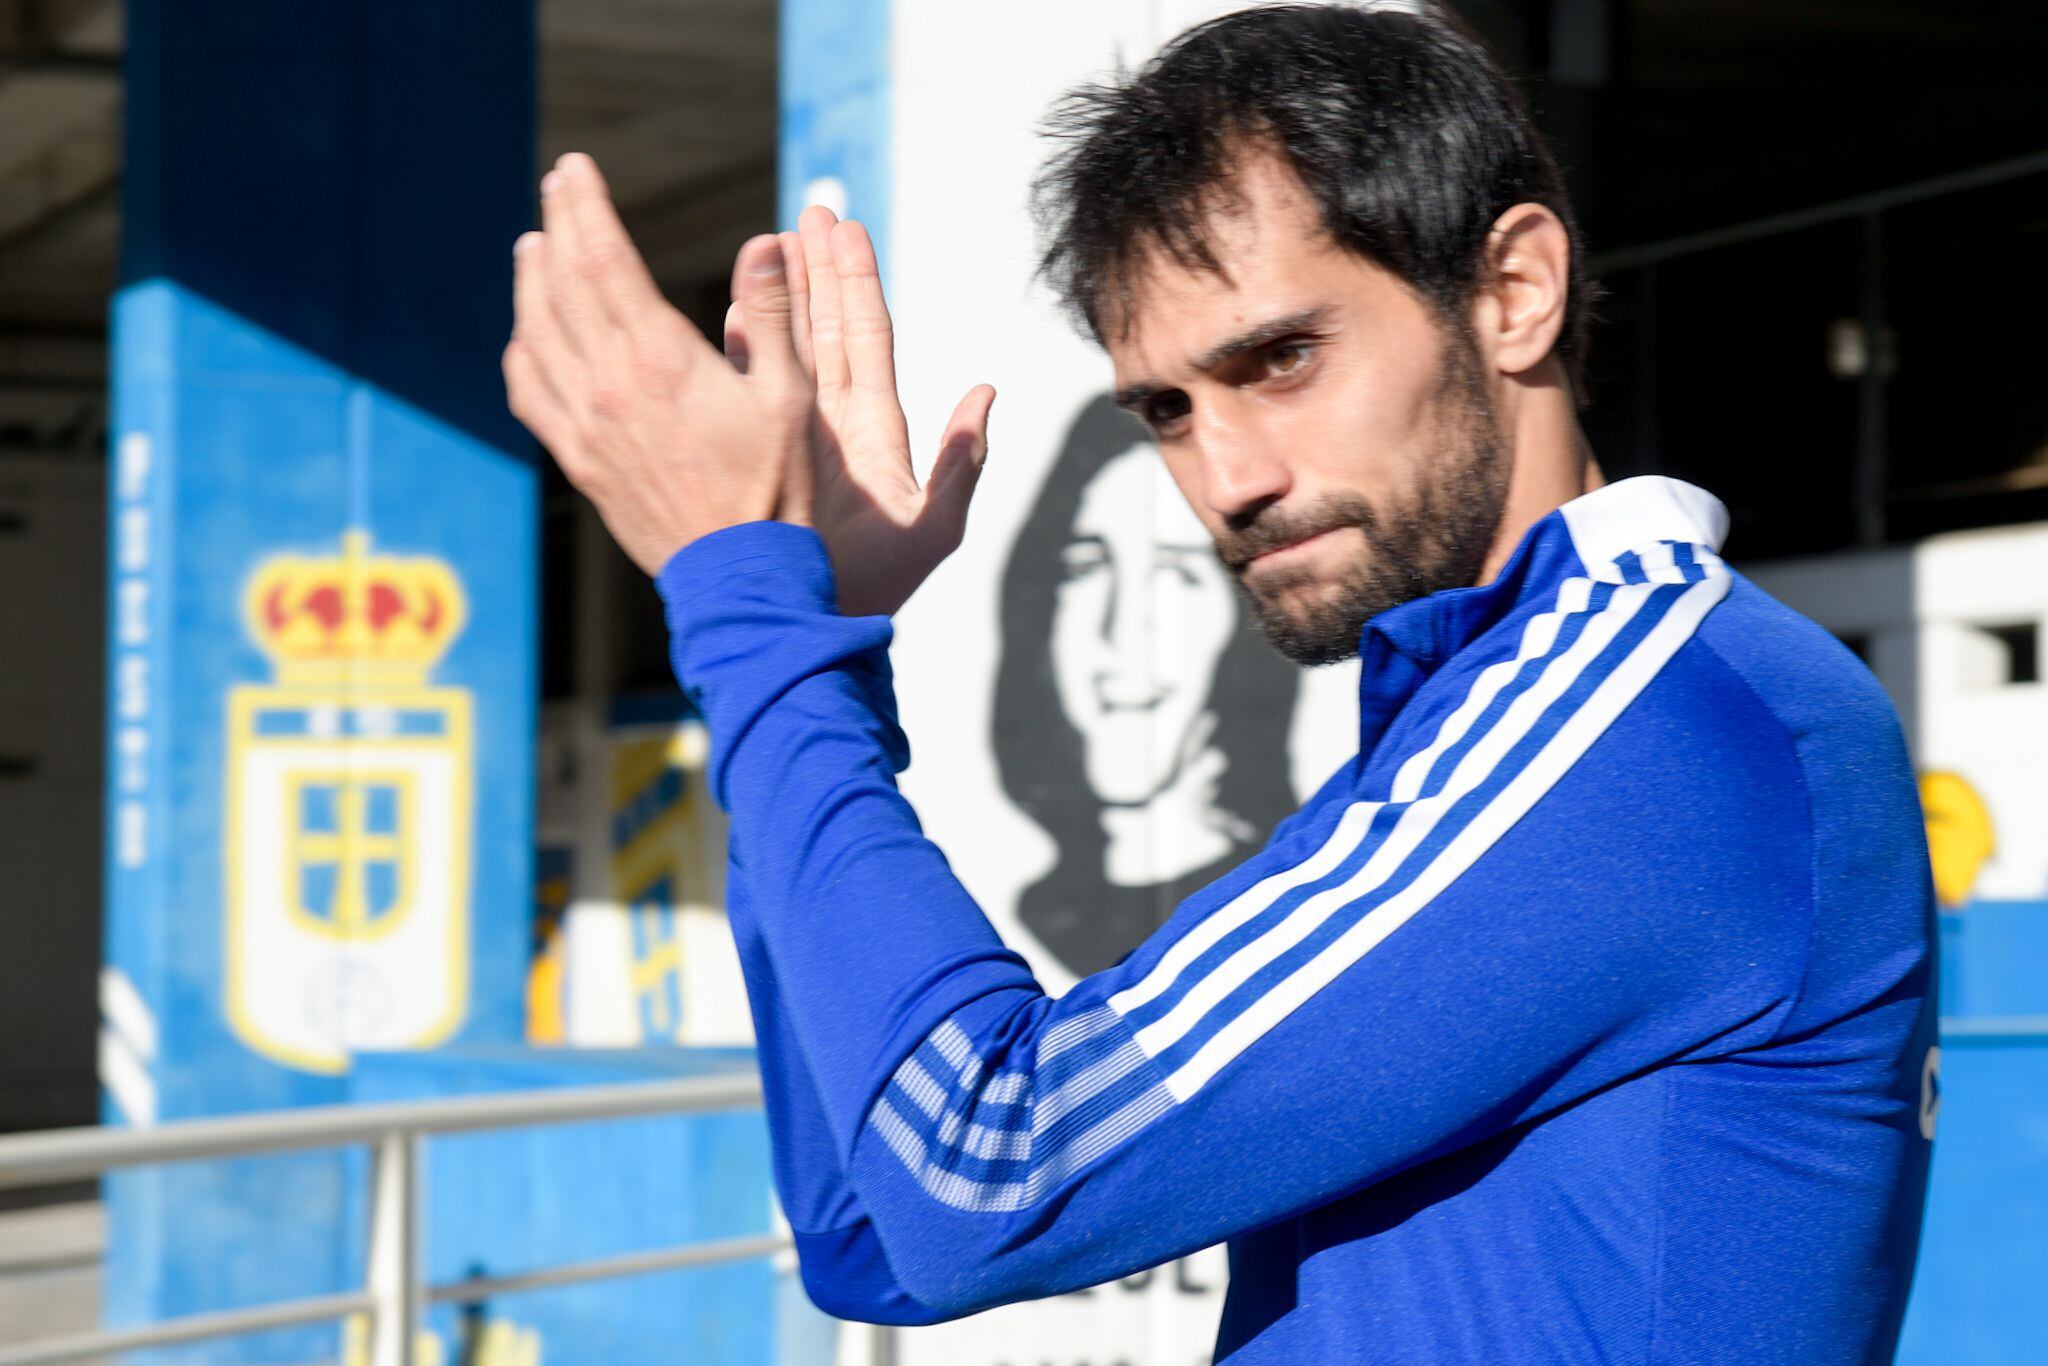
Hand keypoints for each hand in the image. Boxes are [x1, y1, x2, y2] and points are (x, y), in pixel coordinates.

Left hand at [502, 153, 811, 574]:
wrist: (741, 578)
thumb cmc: (778, 489)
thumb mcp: (794, 396)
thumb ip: (776, 315)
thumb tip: (767, 241)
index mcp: (661, 360)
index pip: (603, 260)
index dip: (585, 208)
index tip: (575, 170)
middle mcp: (609, 386)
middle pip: (562, 286)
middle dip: (556, 228)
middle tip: (556, 190)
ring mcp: (586, 426)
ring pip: (537, 335)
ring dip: (531, 284)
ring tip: (533, 248)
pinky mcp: (580, 461)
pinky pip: (531, 394)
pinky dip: (522, 352)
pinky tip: (528, 336)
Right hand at [725, 205, 992, 615]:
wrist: (812, 630)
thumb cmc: (876, 592)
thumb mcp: (932, 528)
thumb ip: (962, 464)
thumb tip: (985, 394)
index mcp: (873, 431)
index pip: (864, 337)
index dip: (855, 281)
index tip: (842, 228)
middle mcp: (830, 427)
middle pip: (822, 330)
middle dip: (814, 271)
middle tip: (806, 214)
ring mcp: (786, 440)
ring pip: (781, 351)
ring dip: (773, 298)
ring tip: (765, 244)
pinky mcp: (750, 459)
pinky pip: (742, 391)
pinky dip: (734, 350)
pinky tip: (721, 313)